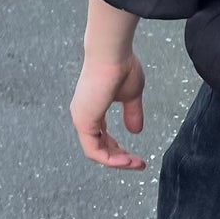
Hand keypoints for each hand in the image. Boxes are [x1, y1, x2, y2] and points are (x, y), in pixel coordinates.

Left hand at [71, 53, 146, 169]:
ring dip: (117, 161)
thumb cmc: (121, 67)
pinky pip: (94, 150)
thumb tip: (136, 131)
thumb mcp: (131, 95)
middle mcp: (83, 115)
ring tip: (136, 164)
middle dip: (120, 158)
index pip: (102, 137)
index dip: (118, 149)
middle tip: (138, 163)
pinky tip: (127, 160)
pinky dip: (111, 159)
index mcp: (92, 108)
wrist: (113, 54)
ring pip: (96, 152)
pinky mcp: (84, 122)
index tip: (136, 156)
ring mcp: (81, 119)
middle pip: (99, 147)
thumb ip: (132, 113)